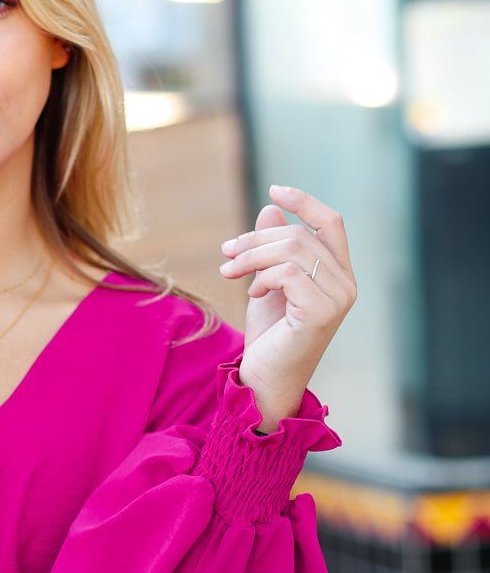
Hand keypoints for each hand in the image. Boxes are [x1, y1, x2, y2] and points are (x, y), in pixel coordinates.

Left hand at [219, 185, 356, 432]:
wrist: (264, 382)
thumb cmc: (269, 339)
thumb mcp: (267, 285)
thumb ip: (272, 249)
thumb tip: (269, 209)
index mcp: (339, 274)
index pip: (331, 222)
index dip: (304, 201)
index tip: (274, 189)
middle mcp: (347, 285)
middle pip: (301, 235)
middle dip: (256, 240)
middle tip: (226, 252)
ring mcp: (339, 299)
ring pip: (293, 250)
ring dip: (252, 256)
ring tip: (230, 272)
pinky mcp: (322, 312)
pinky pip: (288, 273)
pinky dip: (262, 277)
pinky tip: (252, 295)